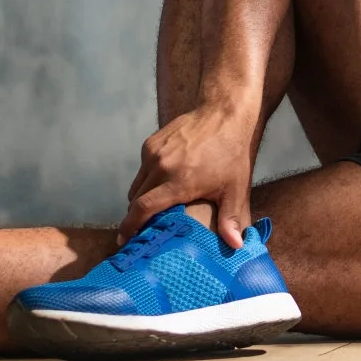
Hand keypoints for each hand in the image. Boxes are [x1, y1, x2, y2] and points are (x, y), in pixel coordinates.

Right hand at [124, 104, 258, 247]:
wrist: (223, 114)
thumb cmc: (231, 154)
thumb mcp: (234, 189)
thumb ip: (231, 218)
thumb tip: (236, 246)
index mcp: (177, 182)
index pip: (143, 208)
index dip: (130, 226)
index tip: (123, 240)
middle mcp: (160, 167)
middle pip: (136, 199)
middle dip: (135, 217)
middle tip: (141, 231)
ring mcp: (153, 153)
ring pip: (136, 184)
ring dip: (140, 199)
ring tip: (151, 211)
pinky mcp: (150, 143)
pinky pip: (142, 169)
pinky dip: (146, 180)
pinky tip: (160, 185)